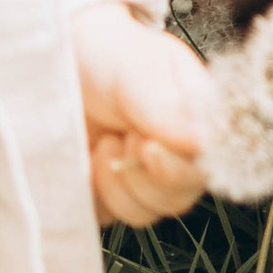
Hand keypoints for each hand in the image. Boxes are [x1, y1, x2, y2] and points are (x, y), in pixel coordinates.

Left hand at [72, 2, 216, 226]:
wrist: (59, 62)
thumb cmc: (107, 55)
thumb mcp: (138, 68)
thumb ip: (166, 105)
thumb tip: (204, 143)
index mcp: (200, 119)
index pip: (213, 163)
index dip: (181, 166)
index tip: (147, 147)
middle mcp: (180, 152)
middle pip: (183, 194)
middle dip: (145, 173)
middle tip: (123, 136)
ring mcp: (146, 178)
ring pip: (149, 212)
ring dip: (119, 182)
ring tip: (106, 140)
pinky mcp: (113, 197)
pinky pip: (112, 217)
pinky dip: (96, 194)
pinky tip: (90, 158)